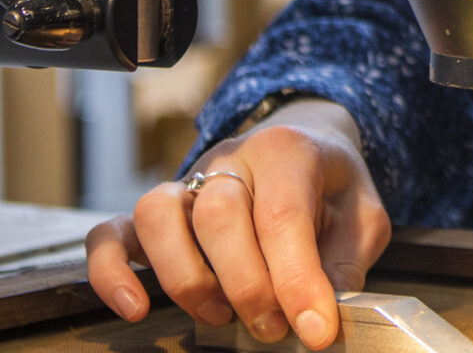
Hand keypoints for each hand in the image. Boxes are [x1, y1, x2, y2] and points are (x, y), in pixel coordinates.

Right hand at [84, 98, 390, 349]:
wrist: (303, 143)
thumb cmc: (331, 187)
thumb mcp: (362, 215)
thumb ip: (347, 259)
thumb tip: (325, 309)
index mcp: (286, 150)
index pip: (282, 214)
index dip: (296, 279)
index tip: (315, 329)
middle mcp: (228, 159)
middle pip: (218, 216)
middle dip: (247, 286)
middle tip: (274, 327)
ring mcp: (186, 183)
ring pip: (158, 217)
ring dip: (187, 279)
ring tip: (221, 317)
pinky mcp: (155, 212)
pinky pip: (110, 233)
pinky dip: (112, 273)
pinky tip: (135, 308)